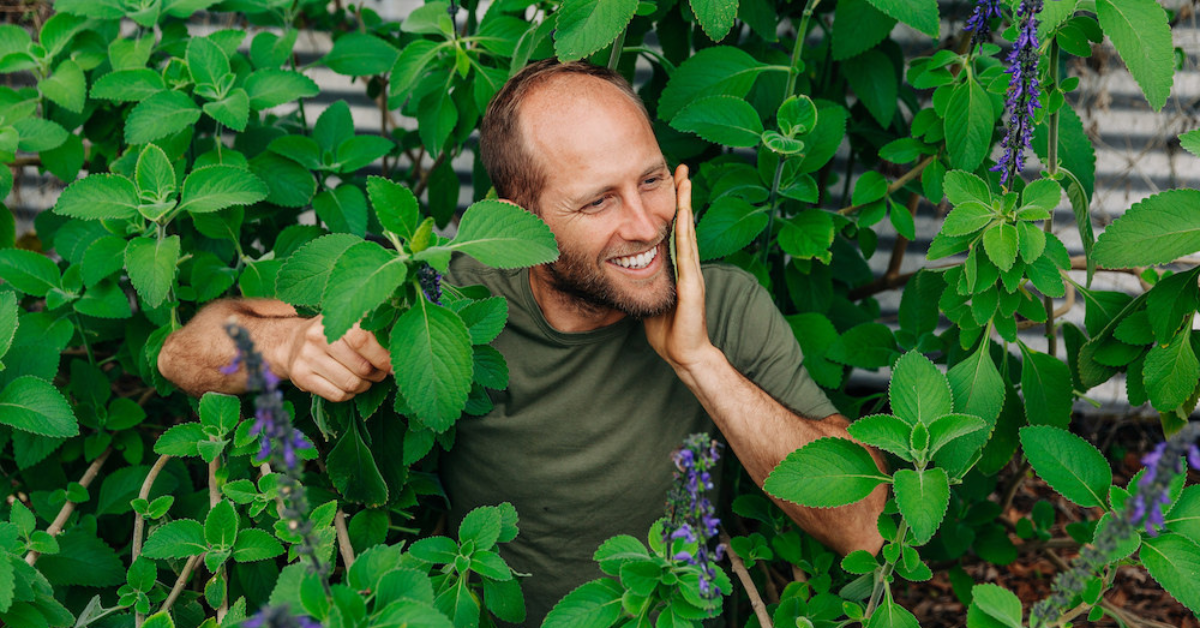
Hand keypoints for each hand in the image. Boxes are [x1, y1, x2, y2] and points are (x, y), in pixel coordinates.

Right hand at [279, 317, 390, 401]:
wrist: (292, 343)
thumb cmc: (333, 335)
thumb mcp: (350, 325)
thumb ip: (374, 334)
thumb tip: (403, 354)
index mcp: (336, 319)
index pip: (363, 340)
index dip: (383, 357)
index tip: (393, 366)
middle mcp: (318, 336)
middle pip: (361, 367)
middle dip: (377, 374)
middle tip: (379, 373)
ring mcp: (307, 356)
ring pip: (350, 383)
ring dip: (364, 386)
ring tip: (364, 380)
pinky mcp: (301, 376)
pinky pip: (337, 395)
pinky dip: (349, 395)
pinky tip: (347, 386)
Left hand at [645, 165, 717, 372]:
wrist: (684, 354)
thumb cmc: (668, 330)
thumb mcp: (649, 298)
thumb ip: (642, 281)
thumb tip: (624, 269)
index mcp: (677, 268)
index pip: (674, 230)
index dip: (673, 206)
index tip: (670, 182)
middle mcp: (687, 266)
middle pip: (685, 224)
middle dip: (684, 196)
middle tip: (683, 168)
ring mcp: (691, 274)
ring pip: (688, 233)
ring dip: (686, 207)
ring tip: (686, 182)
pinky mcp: (691, 287)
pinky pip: (686, 256)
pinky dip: (685, 234)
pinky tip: (683, 217)